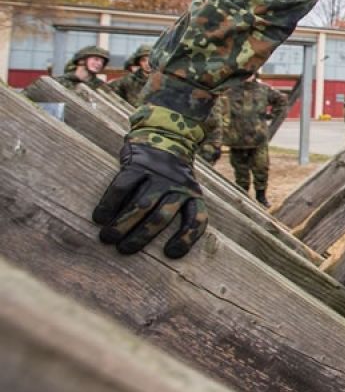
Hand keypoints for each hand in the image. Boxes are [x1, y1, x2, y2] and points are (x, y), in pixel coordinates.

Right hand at [92, 142, 208, 257]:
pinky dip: (110, 203)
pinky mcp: (139, 165)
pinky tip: (99, 217)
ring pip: (142, 204)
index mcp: (193, 196)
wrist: (166, 137)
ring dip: (123, 224)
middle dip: (142, 236)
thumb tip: (159, 253)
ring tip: (107, 238)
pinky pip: (123, 186)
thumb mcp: (185, 192)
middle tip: (124, 250)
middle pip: (162, 217)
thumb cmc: (171, 179)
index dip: (187, 237)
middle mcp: (178, 186)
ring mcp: (158, 175)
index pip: (197, 219)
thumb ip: (176, 215)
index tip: (171, 253)